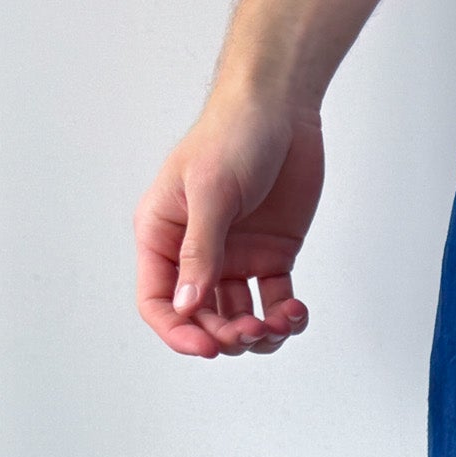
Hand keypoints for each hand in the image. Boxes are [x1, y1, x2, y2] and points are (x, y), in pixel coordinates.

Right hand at [135, 92, 323, 358]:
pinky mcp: (271, 256)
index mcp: (163, 235)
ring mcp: (235, 257)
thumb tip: (189, 306)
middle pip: (202, 319)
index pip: (159, 301)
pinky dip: (286, 315)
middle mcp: (195, 253)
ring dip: (259, 334)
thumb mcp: (211, 192)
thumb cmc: (232, 134)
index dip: (179, 332)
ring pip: (239, 319)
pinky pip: (274, 302)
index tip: (208, 348)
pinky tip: (296, 310)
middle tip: (253, 331)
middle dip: (227, 336)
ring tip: (281, 322)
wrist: (281, 108)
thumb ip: (201, 251)